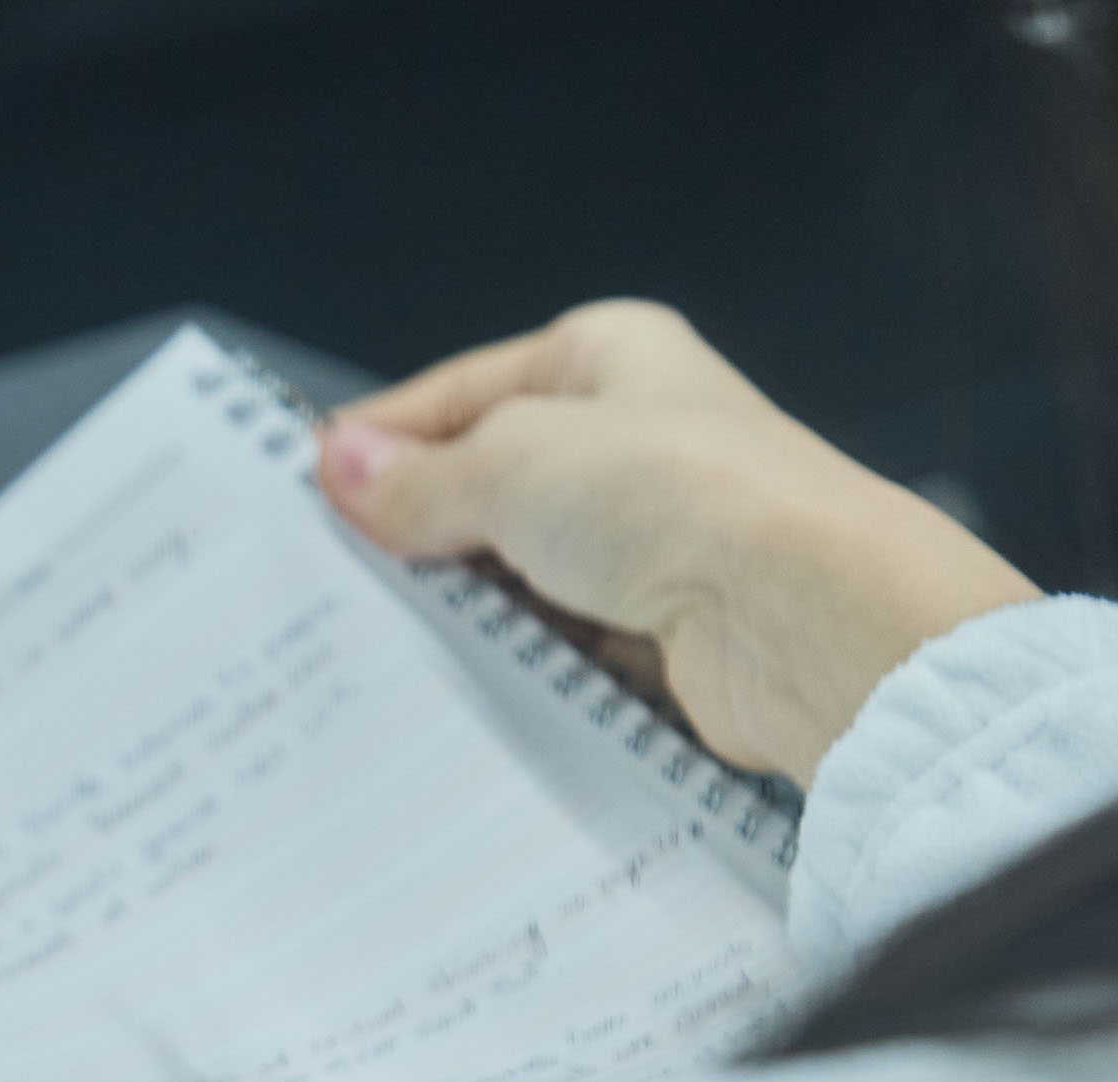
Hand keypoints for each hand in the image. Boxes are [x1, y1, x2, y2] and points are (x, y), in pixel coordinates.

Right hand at [317, 302, 1039, 781]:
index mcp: (607, 356)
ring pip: (522, 577)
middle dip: (419, 536)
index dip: (382, 441)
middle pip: (489, 488)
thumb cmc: (689, 500)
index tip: (306, 493)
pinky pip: (563, 649)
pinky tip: (466, 688)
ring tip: (387, 642)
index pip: (460, 392)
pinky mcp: (667, 631)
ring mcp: (656, 539)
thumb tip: (341, 467)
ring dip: (468, 611)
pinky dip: (519, 667)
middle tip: (332, 580)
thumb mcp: (514, 465)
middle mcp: (637, 439)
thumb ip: (421, 479)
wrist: (810, 619)